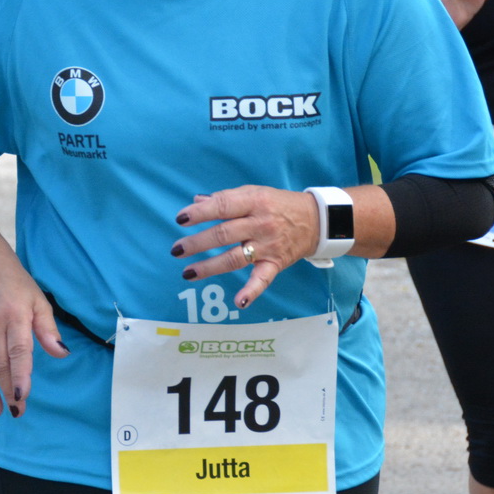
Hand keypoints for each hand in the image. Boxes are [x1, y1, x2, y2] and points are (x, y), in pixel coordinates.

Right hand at [0, 258, 68, 419]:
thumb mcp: (40, 302)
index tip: (21, 395)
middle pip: (0, 363)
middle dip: (7, 390)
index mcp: (15, 316)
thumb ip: (48, 330)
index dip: (19, 375)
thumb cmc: (18, 286)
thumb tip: (62, 353)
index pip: (18, 351)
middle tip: (17, 411)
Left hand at [172, 187, 320, 308]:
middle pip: (224, 234)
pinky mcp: (276, 263)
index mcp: (253, 201)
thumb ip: (226, 198)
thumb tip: (196, 201)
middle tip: (176, 249)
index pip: (223, 206)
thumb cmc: (277, 204)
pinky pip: (263, 279)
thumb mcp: (254, 192)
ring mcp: (268, 245)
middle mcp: (260, 223)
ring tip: (187, 272)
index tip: (180, 219)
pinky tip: (239, 301)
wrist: (317, 220)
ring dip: (210, 267)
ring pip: (235, 257)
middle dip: (197, 243)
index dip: (200, 213)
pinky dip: (252, 291)